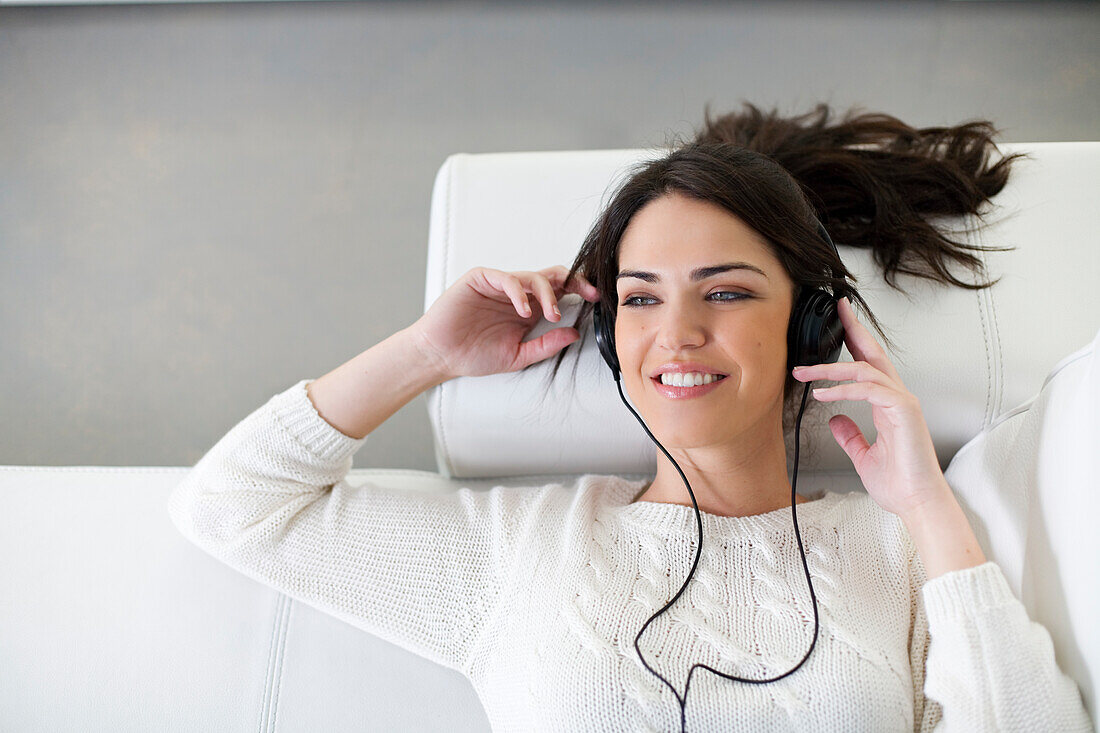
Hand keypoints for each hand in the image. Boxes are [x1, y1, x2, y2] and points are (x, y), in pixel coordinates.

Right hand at [411, 265, 600, 380]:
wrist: (440, 355)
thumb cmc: (474, 355)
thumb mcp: (518, 356)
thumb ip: (546, 345)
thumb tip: (574, 333)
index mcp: (528, 308)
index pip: (559, 290)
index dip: (579, 290)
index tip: (596, 299)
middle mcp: (516, 293)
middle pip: (552, 275)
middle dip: (573, 281)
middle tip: (587, 294)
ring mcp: (499, 285)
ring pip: (532, 275)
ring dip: (547, 293)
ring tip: (550, 314)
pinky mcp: (481, 279)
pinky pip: (506, 278)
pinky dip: (518, 292)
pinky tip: (523, 310)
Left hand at [791, 296, 951, 518]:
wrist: (917, 503)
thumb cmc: (899, 483)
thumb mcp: (863, 455)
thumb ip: (850, 436)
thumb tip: (835, 420)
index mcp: (889, 404)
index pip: (870, 365)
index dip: (856, 341)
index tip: (841, 322)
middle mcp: (898, 397)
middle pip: (874, 353)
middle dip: (854, 328)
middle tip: (837, 307)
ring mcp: (903, 402)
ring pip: (864, 369)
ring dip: (830, 368)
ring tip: (803, 372)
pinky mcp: (903, 411)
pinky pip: (868, 389)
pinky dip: (842, 389)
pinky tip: (822, 393)